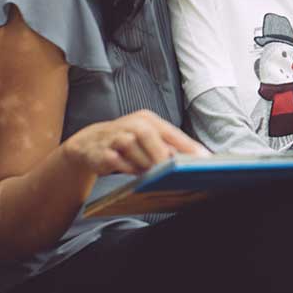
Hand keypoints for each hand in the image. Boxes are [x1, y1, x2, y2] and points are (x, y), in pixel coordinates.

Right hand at [64, 109, 209, 176]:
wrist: (90, 143)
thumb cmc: (127, 141)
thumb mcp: (148, 139)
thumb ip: (167, 146)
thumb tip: (191, 158)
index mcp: (148, 119)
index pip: (171, 132)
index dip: (187, 145)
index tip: (203, 158)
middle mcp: (132, 124)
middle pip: (149, 135)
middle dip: (162, 153)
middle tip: (174, 170)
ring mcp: (115, 137)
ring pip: (133, 148)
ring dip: (144, 163)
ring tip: (151, 172)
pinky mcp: (102, 152)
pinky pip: (117, 161)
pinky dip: (127, 168)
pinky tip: (132, 172)